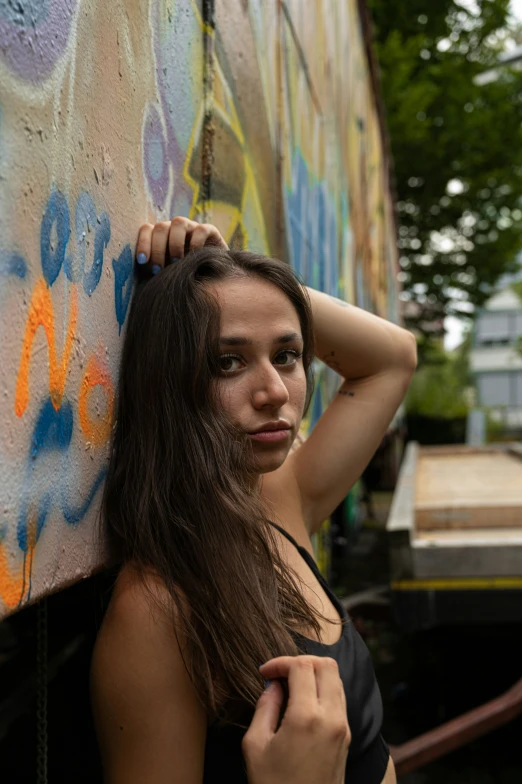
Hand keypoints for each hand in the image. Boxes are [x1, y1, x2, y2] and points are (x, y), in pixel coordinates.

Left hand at [136, 216, 227, 274]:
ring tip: (176, 262)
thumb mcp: (165, 275)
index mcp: (160, 237)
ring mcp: (191, 228)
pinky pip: (201, 229)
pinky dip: (195, 242)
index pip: (147, 230)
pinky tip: (193, 258)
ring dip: (175, 243)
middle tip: (159, 270)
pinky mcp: (209, 231)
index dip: (142, 243)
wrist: (213, 279)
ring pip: (178, 222)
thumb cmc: (183, 278)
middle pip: (161, 227)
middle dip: (158, 249)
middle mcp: (174, 230)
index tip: (141, 261)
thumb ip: (153, 271)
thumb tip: (135, 272)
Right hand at [242, 656, 349, 783]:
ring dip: (314, 674)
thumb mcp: (256, 746)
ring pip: (336, 679)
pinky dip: (323, 689)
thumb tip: (274, 685)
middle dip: (301, 661)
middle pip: (326, 664)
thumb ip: (265, 707)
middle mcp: (332, 718)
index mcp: (307, 717)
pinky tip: (302, 703)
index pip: (302, 666)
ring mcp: (343, 727)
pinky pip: (339, 698)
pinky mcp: (347, 737)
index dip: (280, 662)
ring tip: (290, 688)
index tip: (264, 673)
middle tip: (280, 675)